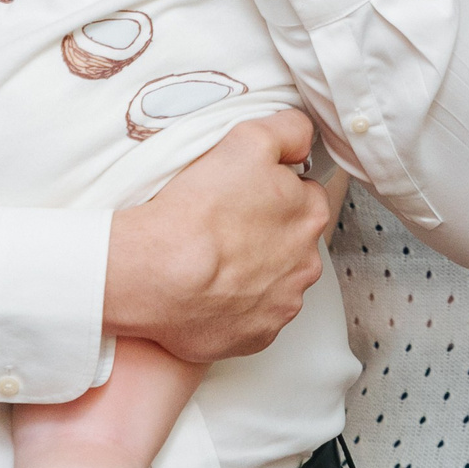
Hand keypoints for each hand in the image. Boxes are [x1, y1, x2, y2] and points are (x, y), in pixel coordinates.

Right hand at [104, 110, 328, 362]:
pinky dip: (236, 307)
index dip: (273, 192)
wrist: (159, 273)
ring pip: (275, 281)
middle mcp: (305, 264)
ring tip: (213, 263)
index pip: (304, 196)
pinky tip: (209, 294)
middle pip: (293, 241)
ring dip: (254, 273)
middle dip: (268, 234)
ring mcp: (282, 304)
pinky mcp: (257, 336)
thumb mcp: (248, 140)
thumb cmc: (200, 208)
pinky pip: (253, 318)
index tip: (244, 196)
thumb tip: (305, 140)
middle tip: (225, 228)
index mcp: (308, 215)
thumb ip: (289, 131)